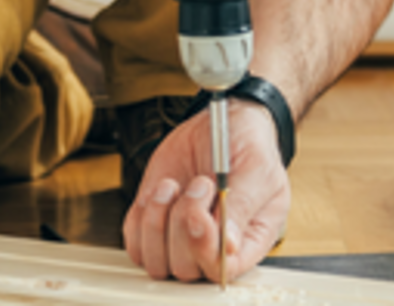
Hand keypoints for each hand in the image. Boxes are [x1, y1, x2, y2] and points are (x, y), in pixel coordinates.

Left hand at [123, 101, 290, 282]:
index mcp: (247, 241)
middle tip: (200, 184)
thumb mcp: (257, 170)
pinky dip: (142, 216)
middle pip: (186, 268)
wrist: (224, 122)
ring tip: (176, 186)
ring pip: (156, 261)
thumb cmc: (249, 148)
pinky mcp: (156, 224)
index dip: (206, 251)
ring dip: (158, 221)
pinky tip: (163, 189)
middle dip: (183, 224)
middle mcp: (212, 247)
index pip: (222, 270)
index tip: (200, 216)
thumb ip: (242, 206)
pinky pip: (136, 242)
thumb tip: (228, 247)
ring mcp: (181, 238)